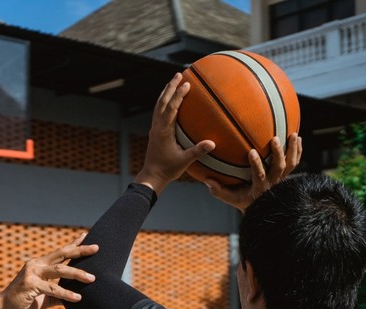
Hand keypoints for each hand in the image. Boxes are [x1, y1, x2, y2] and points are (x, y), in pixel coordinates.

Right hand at [0, 233, 98, 308]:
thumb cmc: (24, 302)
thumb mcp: (45, 296)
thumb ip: (59, 294)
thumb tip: (77, 296)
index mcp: (40, 265)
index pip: (61, 252)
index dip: (74, 244)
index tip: (86, 236)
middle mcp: (37, 265)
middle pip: (63, 254)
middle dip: (80, 250)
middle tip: (96, 248)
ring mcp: (33, 273)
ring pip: (60, 270)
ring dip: (77, 274)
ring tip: (92, 279)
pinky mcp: (30, 284)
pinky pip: (52, 289)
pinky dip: (66, 294)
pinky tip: (78, 298)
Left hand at [134, 72, 214, 194]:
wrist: (152, 176)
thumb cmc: (168, 169)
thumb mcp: (184, 161)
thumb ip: (198, 151)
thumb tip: (213, 143)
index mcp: (163, 131)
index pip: (171, 109)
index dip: (179, 96)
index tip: (187, 84)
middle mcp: (157, 127)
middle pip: (162, 102)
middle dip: (171, 87)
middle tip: (179, 74)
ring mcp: (154, 128)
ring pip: (159, 105)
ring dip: (166, 92)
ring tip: (174, 81)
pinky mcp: (155, 131)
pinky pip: (158, 111)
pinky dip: (164, 101)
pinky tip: (169, 98)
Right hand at [205, 133, 302, 212]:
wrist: (261, 208)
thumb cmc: (243, 200)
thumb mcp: (230, 198)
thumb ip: (218, 191)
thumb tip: (207, 181)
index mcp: (259, 188)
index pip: (259, 175)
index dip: (257, 164)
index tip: (252, 151)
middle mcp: (273, 183)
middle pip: (279, 168)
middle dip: (278, 153)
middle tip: (275, 139)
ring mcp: (281, 179)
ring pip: (290, 164)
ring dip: (292, 149)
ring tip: (293, 134)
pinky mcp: (286, 174)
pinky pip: (294, 162)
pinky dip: (297, 150)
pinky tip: (298, 138)